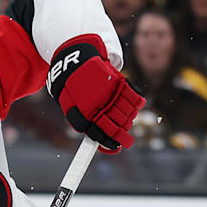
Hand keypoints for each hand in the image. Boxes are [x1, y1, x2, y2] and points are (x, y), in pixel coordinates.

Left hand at [46, 35, 144, 152]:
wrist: (74, 61)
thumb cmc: (71, 88)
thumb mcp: (70, 108)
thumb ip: (83, 124)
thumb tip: (98, 141)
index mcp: (87, 112)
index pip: (104, 132)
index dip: (113, 142)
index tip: (118, 146)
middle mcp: (101, 102)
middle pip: (120, 124)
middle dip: (123, 133)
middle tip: (125, 137)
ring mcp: (111, 91)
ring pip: (129, 113)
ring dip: (129, 119)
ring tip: (125, 119)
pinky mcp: (118, 80)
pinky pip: (134, 97)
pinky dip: (137, 103)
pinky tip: (134, 105)